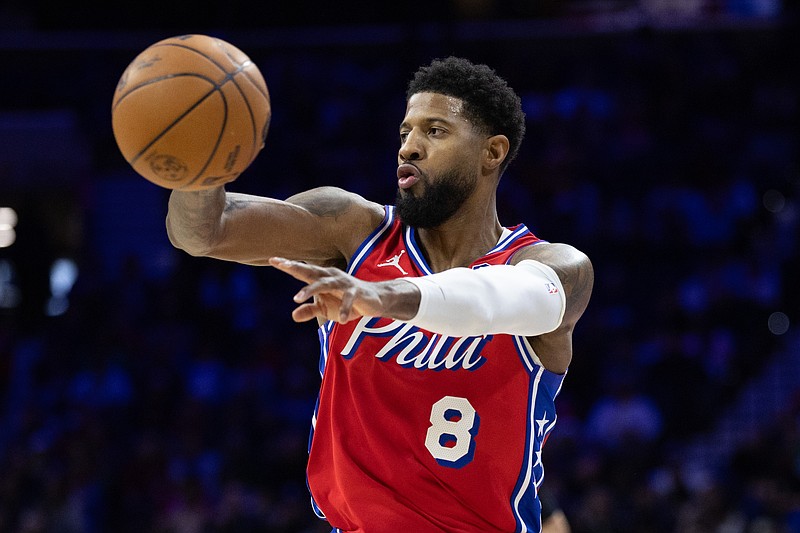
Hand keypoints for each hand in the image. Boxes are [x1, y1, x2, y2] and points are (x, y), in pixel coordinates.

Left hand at [269, 257, 416, 323]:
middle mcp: (331, 277)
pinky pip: (348, 300)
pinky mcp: (356, 292)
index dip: (289, 265)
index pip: (302, 270)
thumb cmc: (346, 302)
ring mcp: (344, 283)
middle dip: (296, 267)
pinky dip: (344, 309)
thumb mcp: (326, 309)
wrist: (375, 301)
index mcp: (322, 279)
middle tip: (282, 265)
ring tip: (296, 299)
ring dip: (310, 290)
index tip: (273, 259)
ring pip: (325, 284)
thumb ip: (310, 310)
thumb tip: (293, 315)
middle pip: (311, 271)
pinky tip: (339, 320)